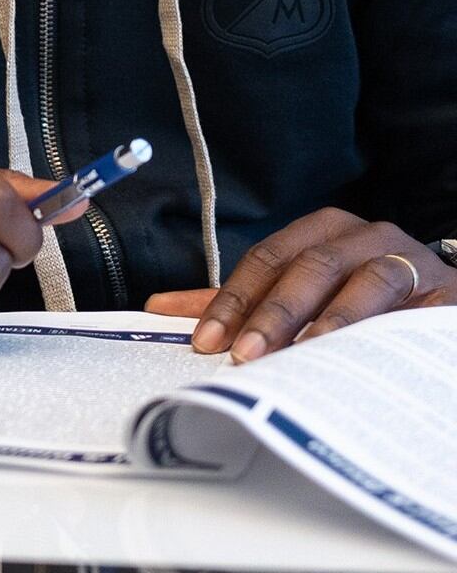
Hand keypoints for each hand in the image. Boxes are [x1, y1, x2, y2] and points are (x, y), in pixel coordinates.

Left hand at [147, 207, 453, 360]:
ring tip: (298, 356)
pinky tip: (357, 355)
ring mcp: (407, 261)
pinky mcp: (444, 292)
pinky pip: (409, 311)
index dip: (233, 299)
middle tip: (243, 356)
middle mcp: (364, 236)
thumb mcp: (297, 293)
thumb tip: (157, 307)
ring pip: (361, 284)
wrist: (443, 305)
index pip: (266, 259)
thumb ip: (236, 301)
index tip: (205, 340)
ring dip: (326, 321)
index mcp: (322, 230)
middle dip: (272, 314)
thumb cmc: (362, 297)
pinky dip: (381, 332)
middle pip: (308, 268)